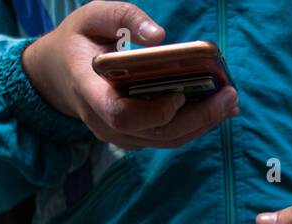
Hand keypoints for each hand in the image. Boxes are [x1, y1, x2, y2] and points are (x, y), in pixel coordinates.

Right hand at [22, 2, 237, 148]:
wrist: (60, 75)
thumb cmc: (80, 41)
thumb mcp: (91, 16)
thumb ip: (122, 16)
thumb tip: (158, 35)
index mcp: (88, 90)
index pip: (119, 114)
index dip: (153, 111)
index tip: (179, 95)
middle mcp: (102, 121)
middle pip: (154, 133)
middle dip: (196, 118)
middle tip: (229, 97)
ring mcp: (119, 134)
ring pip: (165, 140)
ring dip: (202, 124)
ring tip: (231, 101)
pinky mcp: (135, 136)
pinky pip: (167, 137)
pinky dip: (194, 123)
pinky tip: (217, 105)